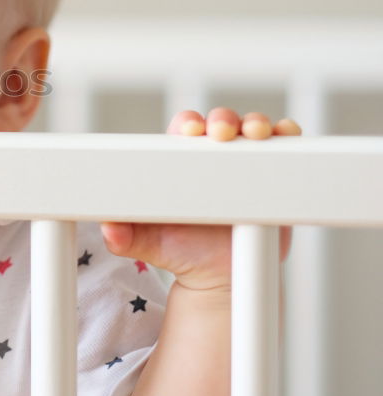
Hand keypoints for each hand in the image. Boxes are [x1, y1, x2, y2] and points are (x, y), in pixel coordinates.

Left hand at [99, 107, 299, 291]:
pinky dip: (287, 135)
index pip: (183, 130)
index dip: (187, 124)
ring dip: (256, 123)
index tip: (188, 132)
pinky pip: (284, 149)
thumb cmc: (181, 251)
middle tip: (222, 131)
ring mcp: (246, 163)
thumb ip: (125, 237)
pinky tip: (287, 135)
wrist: (221, 277)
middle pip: (220, 122)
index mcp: (181, 162)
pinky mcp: (274, 175)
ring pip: (253, 130)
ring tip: (255, 133)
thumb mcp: (150, 245)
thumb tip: (108, 229)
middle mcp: (215, 156)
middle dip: (223, 118)